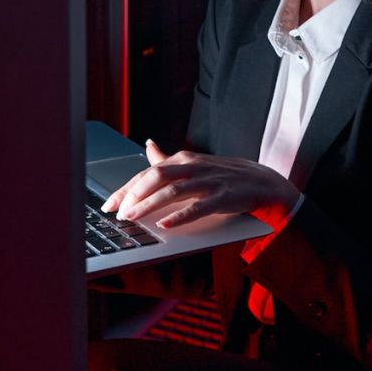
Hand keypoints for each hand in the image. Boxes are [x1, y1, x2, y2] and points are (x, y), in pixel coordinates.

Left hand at [99, 140, 300, 228]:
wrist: (262, 181)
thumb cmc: (223, 175)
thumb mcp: (194, 164)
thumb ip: (168, 160)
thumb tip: (148, 146)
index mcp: (183, 159)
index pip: (147, 173)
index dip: (126, 188)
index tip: (109, 204)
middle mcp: (192, 166)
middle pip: (156, 177)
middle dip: (133, 194)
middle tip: (118, 212)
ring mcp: (207, 181)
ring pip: (173, 191)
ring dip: (150, 204)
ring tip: (133, 217)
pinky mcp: (222, 196)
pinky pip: (197, 207)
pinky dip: (180, 216)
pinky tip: (165, 224)